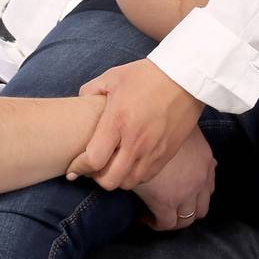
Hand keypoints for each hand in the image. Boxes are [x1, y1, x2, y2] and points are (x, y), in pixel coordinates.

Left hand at [65, 58, 203, 190]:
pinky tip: (131, 162)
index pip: (93, 160)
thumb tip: (81, 102)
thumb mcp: (113, 76)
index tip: (73, 168)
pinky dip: (135, 175)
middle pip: (109, 180)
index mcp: (117, 122)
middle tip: (94, 167)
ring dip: (117, 178)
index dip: (79, 168)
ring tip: (113, 165)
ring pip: (128, 182)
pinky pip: (146, 176)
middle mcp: (135, 141)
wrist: (185, 78)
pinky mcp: (167, 154)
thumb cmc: (147, 75)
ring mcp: (153, 150)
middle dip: (96, 177)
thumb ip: (91, 90)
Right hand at [132, 125, 215, 230]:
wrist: (139, 130)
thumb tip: (182, 140)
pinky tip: (144, 217)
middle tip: (170, 208)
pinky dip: (157, 223)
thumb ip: (185, 136)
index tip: (180, 193)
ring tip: (156, 215)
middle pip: (201, 207)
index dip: (196, 193)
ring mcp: (186, 193)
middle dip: (187, 210)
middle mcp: (201, 178)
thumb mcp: (179, 124)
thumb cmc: (156, 120)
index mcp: (206, 159)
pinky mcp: (166, 202)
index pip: (209, 186)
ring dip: (174, 219)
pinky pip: (166, 224)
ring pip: (186, 219)